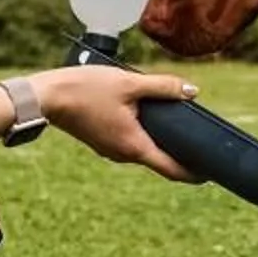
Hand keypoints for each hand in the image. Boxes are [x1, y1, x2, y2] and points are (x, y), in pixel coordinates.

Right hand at [37, 66, 200, 182]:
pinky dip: (143, 132)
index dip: (194, 173)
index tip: (211, 174)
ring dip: (160, 138)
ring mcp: (111, 150)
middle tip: (200, 138)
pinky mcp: (102, 141)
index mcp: (134, 147)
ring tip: (176, 121)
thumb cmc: (85, 90)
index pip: (171, 169)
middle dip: (179, 150)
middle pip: (159, 158)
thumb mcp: (129, 83)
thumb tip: (192, 92)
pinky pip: (130, 141)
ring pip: (144, 148)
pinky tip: (146, 114)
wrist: (46, 97)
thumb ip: (162, 87)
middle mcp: (123, 155)